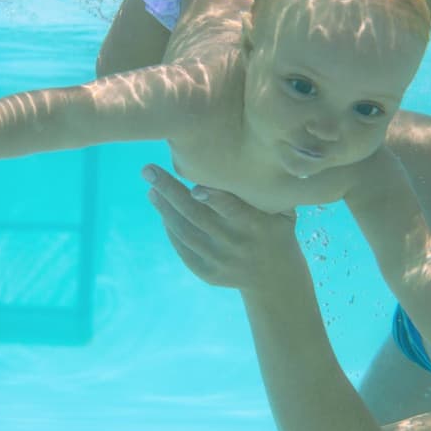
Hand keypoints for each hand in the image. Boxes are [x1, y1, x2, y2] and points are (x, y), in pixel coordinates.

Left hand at [142, 163, 300, 293]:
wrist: (276, 278)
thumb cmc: (276, 230)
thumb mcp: (281, 210)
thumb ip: (262, 188)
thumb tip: (242, 152)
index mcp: (256, 226)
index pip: (231, 210)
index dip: (212, 198)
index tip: (193, 185)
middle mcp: (235, 245)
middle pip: (197, 216)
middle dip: (170, 191)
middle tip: (148, 171)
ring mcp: (219, 261)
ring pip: (185, 232)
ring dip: (164, 209)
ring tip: (151, 188)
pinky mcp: (207, 273)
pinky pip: (183, 248)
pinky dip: (170, 228)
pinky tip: (163, 209)